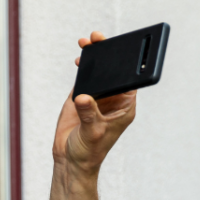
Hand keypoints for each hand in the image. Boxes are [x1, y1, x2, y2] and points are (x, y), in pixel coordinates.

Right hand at [52, 31, 136, 175]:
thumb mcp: (93, 133)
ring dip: (93, 57)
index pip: (130, 80)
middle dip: (108, 54)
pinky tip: (80, 57)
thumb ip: (90, 114)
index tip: (122, 49)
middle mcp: (113, 100)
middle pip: (114, 71)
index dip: (128, 63)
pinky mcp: (82, 97)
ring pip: (99, 71)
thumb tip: (84, 97)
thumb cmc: (89, 152)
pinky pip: (85, 76)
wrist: (70, 160)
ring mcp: (97, 97)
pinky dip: (82, 66)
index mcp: (124, 107)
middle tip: (99, 39)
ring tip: (86, 44)